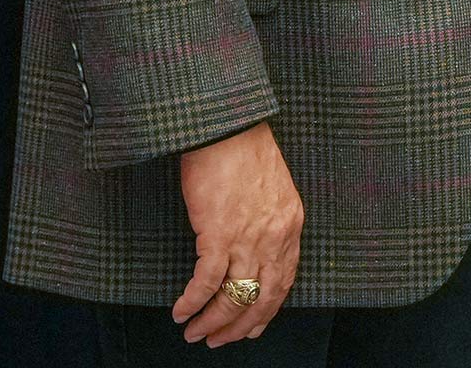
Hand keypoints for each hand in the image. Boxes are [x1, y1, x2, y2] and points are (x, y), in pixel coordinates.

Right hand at [174, 120, 303, 344]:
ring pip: (232, 297)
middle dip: (238, 326)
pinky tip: (180, 311)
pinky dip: (191, 302)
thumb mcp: (274, 191)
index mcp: (290, 225)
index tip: (251, 329)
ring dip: (211, 321)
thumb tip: (255, 253)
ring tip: (194, 332)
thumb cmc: (246, 153)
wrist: (228, 128)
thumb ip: (270, 224)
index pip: (284, 282)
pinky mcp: (218, 234)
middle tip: (218, 341)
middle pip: (261, 298)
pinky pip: (205, 282)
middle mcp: (274, 236)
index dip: (265, 311)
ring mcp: (247, 237)